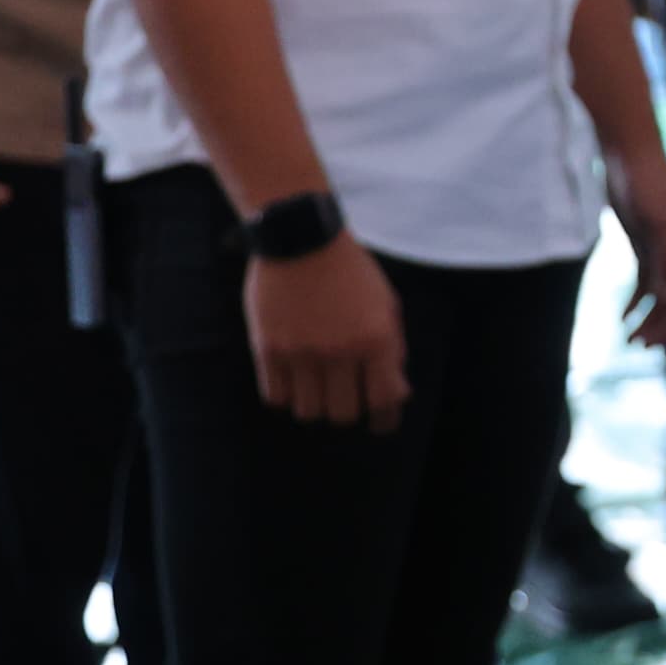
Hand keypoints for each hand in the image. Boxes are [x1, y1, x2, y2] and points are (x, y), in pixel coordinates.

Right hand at [248, 232, 410, 430]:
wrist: (302, 239)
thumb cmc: (351, 272)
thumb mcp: (387, 304)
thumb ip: (393, 349)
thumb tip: (397, 392)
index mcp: (376, 339)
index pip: (384, 399)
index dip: (385, 419)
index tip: (381, 424)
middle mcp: (340, 351)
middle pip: (343, 414)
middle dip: (349, 412)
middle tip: (346, 401)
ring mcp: (301, 352)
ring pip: (308, 412)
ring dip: (316, 406)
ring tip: (318, 390)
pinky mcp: (268, 349)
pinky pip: (276, 397)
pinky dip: (286, 396)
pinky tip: (293, 381)